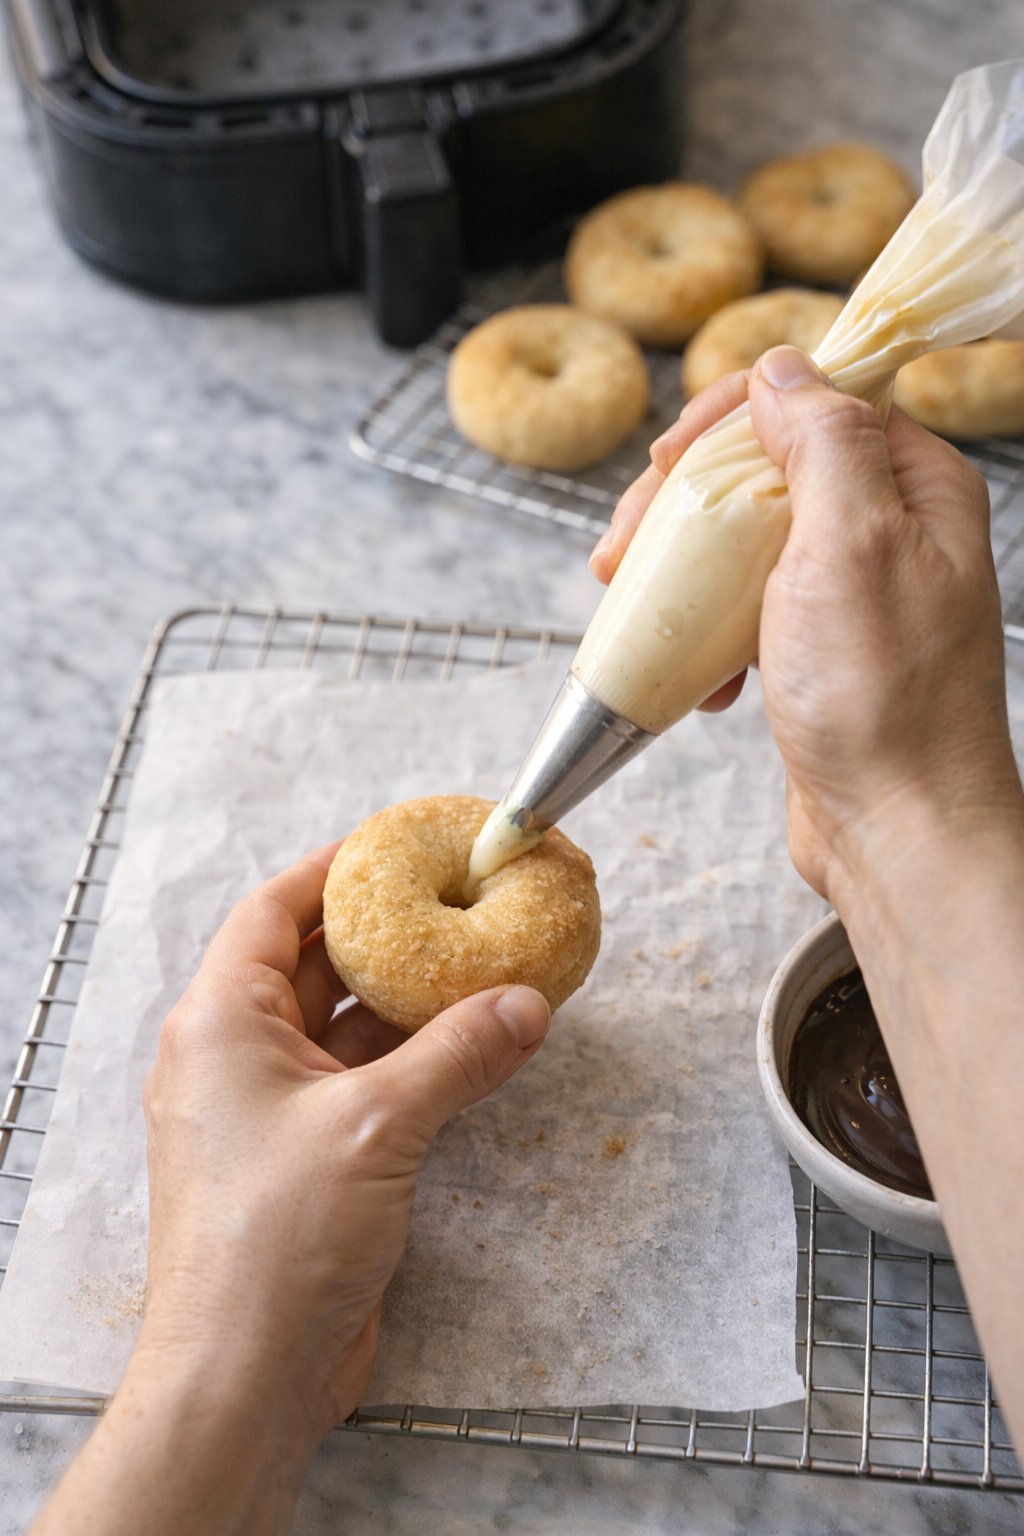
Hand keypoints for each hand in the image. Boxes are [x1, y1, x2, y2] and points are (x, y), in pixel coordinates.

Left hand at [32, 848, 549, 1535]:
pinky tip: (464, 1042)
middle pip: (306, 961)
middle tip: (450, 897)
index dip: (333, 869)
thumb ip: (458, 1054)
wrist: (246, 1373)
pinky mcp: (299, 1156)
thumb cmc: (279, 1238)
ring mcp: (264, 1109)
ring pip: (337, 1024)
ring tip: (473, 961)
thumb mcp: (379, 1125)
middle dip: (379, 932)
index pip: (271, 910)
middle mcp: (232, 1054)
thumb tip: (526, 1003)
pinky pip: (353, 1079)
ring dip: (400, 999)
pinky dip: (404, 1056)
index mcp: (219, 1021)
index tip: (395, 843)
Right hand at [591, 349, 1020, 902]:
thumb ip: (824, 440)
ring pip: (742, 542)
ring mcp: (849, 594)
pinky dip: (704, 634)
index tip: (668, 458)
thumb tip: (785, 366)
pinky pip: (742, 612)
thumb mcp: (851, 543)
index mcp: (914, 486)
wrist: (897, 829)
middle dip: (684, 500)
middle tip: (621, 545)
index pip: (815, 401)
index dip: (731, 416)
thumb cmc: (884, 695)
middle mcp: (888, 530)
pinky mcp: (815, 651)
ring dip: (679, 567)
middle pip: (764, 471)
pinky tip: (697, 679)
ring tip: (626, 601)